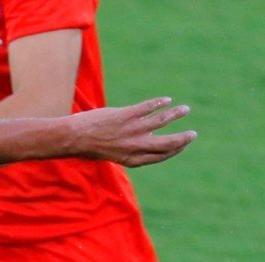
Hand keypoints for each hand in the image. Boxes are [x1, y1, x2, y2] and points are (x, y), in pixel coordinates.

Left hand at [70, 97, 195, 166]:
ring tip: (185, 109)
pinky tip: (167, 100)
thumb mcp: (109, 155)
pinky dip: (160, 103)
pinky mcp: (127, 115)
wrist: (72, 137)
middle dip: (183, 139)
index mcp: (130, 159)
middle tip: (192, 134)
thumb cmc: (87, 147)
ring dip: (176, 114)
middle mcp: (135, 146)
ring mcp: (132, 130)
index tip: (181, 145)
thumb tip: (142, 140)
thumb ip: (126, 150)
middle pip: (167, 144)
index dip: (173, 151)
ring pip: (162, 121)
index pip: (159, 157)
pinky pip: (149, 107)